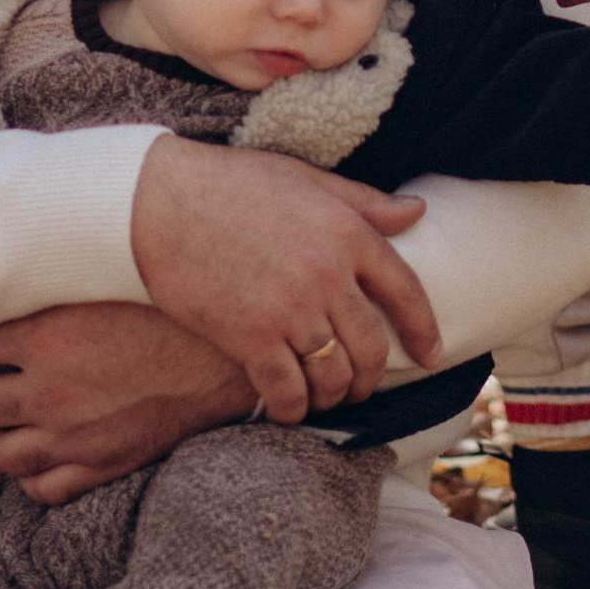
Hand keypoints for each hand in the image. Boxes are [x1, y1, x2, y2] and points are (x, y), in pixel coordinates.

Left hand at [0, 304, 251, 503]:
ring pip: (0, 453)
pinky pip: (44, 488)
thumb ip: (53, 285)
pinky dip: (26, 479)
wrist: (227, 359)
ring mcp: (72, 438)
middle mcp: (49, 394)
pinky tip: (25, 463)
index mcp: (45, 340)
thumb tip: (12, 273)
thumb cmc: (173, 313)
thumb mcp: (102, 283)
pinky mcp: (100, 466)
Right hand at [129, 132, 440, 423]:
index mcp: (347, 233)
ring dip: (335, 396)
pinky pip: (288, 391)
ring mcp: (290, 310)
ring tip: (325, 397)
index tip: (432, 353)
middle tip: (361, 386)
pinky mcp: (250, 338)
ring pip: (334, 375)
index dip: (423, 329)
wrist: (157, 201)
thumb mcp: (305, 179)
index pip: (406, 292)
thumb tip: (417, 211)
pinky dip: (294, 409)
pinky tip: (289, 409)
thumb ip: (363, 202)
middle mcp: (327, 275)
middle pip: (372, 347)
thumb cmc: (230, 184)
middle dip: (371, 376)